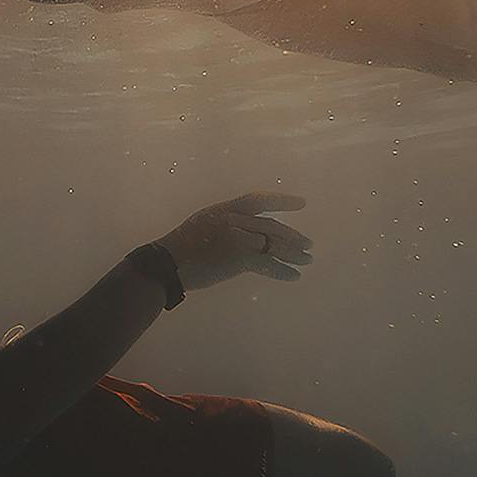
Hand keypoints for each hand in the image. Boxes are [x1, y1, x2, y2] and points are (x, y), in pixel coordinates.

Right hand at [158, 191, 310, 291]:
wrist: (168, 263)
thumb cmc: (181, 247)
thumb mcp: (204, 223)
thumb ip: (227, 223)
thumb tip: (249, 233)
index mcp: (225, 209)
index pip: (259, 200)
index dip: (282, 200)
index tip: (301, 203)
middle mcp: (234, 220)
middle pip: (272, 226)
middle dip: (293, 236)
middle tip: (308, 244)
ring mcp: (238, 238)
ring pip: (274, 245)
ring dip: (294, 254)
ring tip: (307, 260)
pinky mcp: (239, 258)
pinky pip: (269, 264)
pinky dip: (283, 271)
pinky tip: (294, 276)